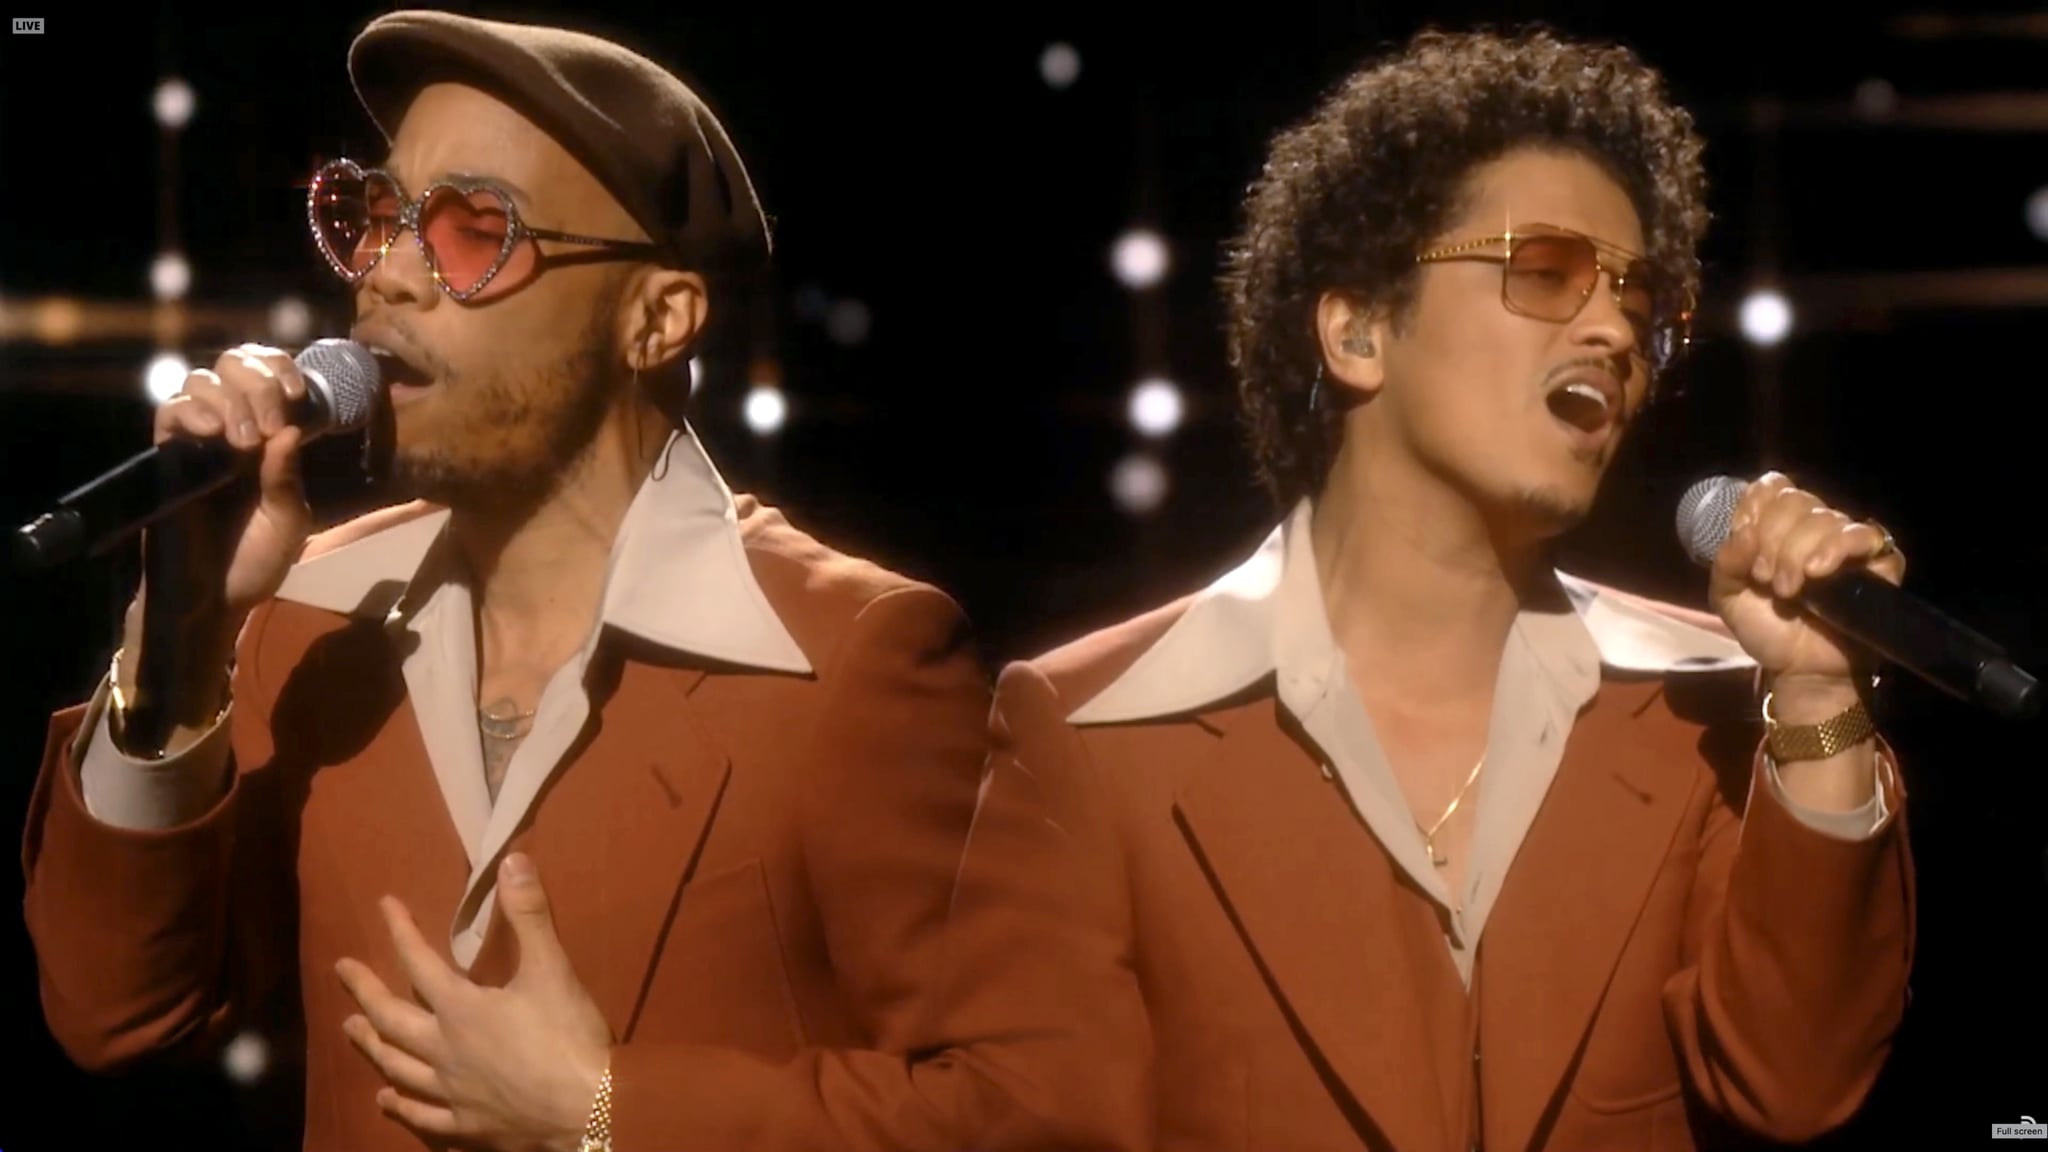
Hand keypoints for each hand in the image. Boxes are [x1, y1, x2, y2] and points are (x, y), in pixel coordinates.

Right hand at [145, 343, 317, 623]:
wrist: (212, 600)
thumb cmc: (254, 561)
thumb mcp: (287, 522)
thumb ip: (287, 478)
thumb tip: (291, 430)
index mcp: (269, 438)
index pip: (270, 377)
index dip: (281, 369)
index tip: (297, 393)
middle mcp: (232, 429)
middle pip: (234, 365)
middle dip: (258, 380)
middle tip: (270, 422)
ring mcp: (197, 441)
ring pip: (201, 381)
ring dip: (229, 398)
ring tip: (244, 440)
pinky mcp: (166, 456)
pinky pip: (168, 412)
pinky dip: (190, 410)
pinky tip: (211, 431)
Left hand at [336, 854, 613, 1151]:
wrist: (589, 1108)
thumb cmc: (568, 1036)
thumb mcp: (552, 968)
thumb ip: (530, 914)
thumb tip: (510, 860)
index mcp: (461, 1009)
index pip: (419, 962)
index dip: (400, 931)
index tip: (384, 905)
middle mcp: (444, 1050)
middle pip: (391, 1019)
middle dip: (365, 990)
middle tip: (342, 970)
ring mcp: (451, 1092)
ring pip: (398, 1068)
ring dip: (371, 1046)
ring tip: (351, 1029)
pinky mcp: (467, 1125)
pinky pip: (424, 1117)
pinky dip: (401, 1107)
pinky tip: (386, 1101)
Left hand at [1709, 472, 1906, 684]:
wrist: (1801, 669)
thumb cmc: (1768, 629)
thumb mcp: (1728, 597)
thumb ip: (1726, 562)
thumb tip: (1744, 532)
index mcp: (1776, 526)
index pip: (1771, 487)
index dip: (1756, 508)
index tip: (1747, 544)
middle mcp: (1812, 527)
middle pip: (1794, 499)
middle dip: (1772, 539)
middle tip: (1766, 578)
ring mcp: (1845, 541)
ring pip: (1823, 517)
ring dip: (1796, 552)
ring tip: (1788, 589)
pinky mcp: (1878, 560)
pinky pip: (1863, 534)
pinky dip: (1835, 548)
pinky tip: (1818, 572)